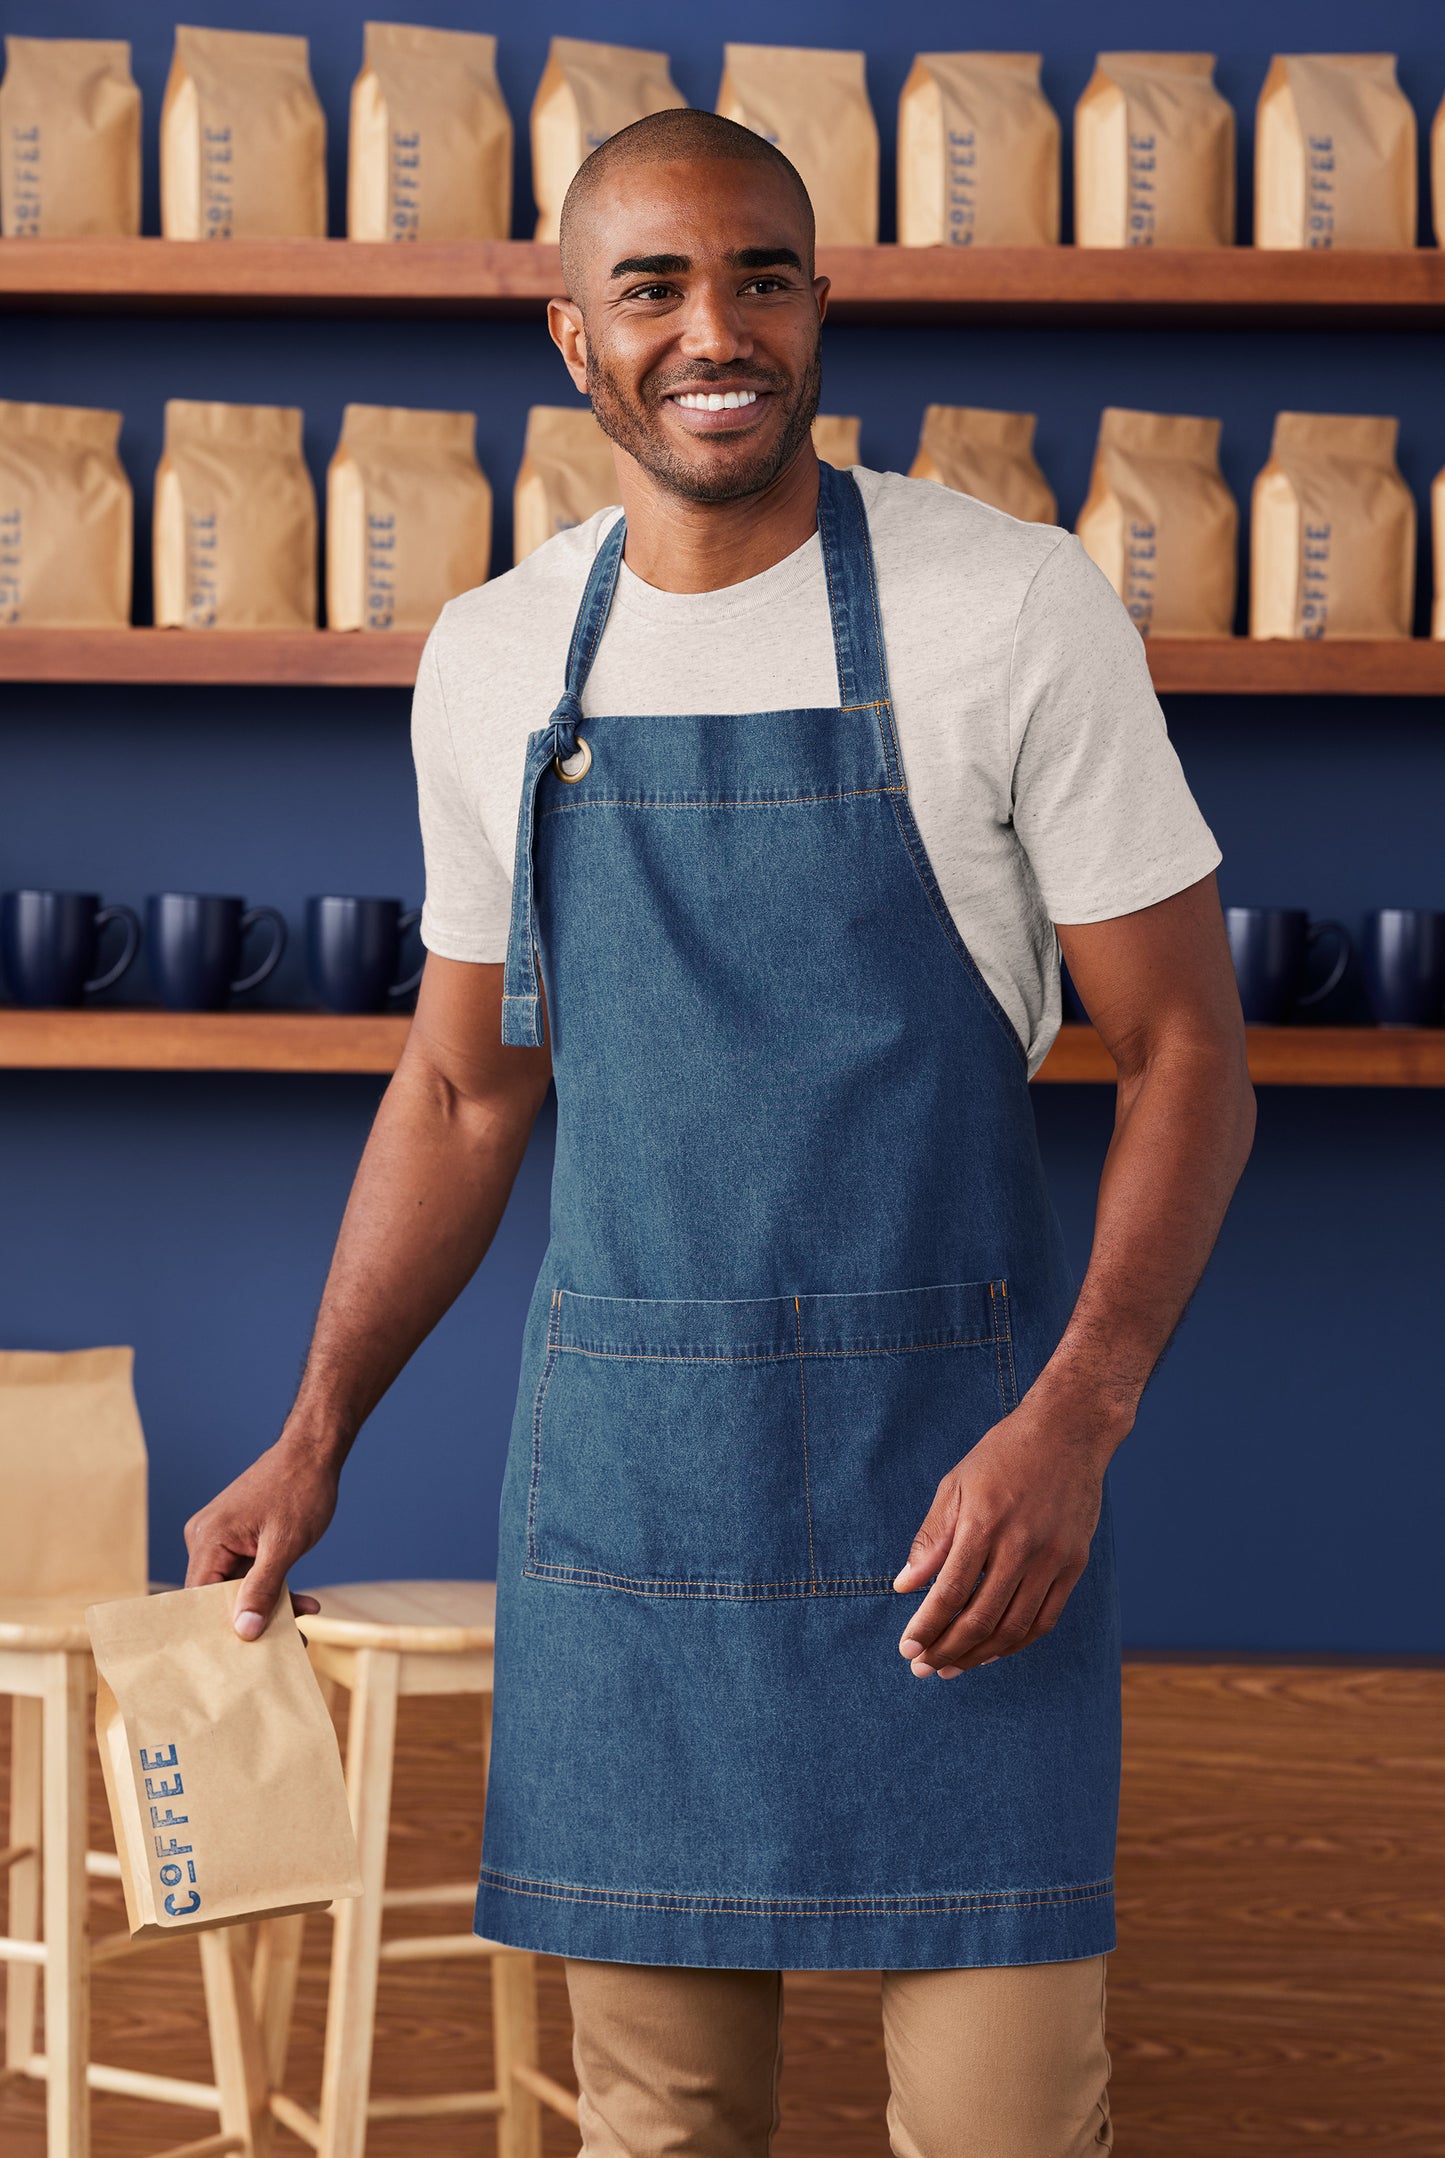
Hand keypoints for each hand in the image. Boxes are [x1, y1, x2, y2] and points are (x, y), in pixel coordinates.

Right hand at [184, 1434, 339, 1639]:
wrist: (313, 1451)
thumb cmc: (300, 1489)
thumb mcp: (285, 1544)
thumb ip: (264, 1588)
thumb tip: (244, 1631)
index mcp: (207, 1539)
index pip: (200, 1599)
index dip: (219, 1630)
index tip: (245, 1658)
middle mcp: (205, 1540)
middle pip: (218, 1597)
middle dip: (253, 1620)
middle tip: (287, 1644)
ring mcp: (221, 1539)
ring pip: (238, 1589)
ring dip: (270, 1605)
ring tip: (304, 1624)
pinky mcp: (238, 1540)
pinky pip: (248, 1575)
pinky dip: (273, 1588)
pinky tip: (302, 1604)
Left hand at [892, 1398, 1111, 1678]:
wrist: (1069, 1432)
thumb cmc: (1002, 1455)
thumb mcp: (955, 1485)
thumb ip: (931, 1538)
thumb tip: (904, 1585)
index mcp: (984, 1522)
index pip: (950, 1592)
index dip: (927, 1627)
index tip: (907, 1647)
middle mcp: (1021, 1545)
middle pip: (980, 1618)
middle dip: (946, 1649)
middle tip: (922, 1666)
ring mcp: (1052, 1558)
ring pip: (1014, 1628)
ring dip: (979, 1655)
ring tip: (951, 1666)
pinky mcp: (1074, 1565)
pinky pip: (1045, 1619)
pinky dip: (1016, 1643)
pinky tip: (992, 1650)